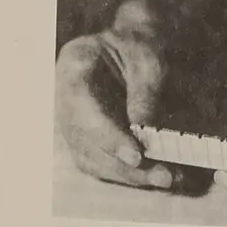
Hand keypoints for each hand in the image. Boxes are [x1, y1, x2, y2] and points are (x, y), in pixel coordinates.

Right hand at [53, 4, 176, 190]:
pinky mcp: (81, 138)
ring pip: (90, 158)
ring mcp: (69, 119)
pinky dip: (125, 174)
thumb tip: (143, 133)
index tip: (136, 156)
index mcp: (75, 62)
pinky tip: (152, 176)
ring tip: (163, 178)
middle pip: (84, 139)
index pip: (82, 106)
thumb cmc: (140, 48)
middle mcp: (63, 94)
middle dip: (123, 164)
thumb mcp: (149, 59)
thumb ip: (145, 93)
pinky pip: (98, 164)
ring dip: (126, 175)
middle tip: (162, 175)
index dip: (107, 135)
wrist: (132, 49)